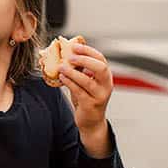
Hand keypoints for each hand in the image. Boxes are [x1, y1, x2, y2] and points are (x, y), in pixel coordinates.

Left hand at [58, 41, 112, 156]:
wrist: (91, 121)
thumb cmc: (87, 98)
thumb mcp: (86, 82)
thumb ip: (80, 70)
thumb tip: (65, 54)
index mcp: (105, 76)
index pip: (101, 59)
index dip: (88, 51)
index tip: (75, 46)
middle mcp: (106, 85)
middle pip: (100, 68)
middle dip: (85, 60)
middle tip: (70, 56)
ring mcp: (100, 95)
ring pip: (88, 81)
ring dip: (73, 72)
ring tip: (61, 67)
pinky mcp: (91, 105)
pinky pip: (79, 91)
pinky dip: (70, 83)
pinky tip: (62, 78)